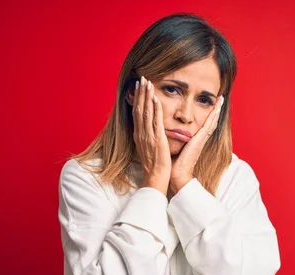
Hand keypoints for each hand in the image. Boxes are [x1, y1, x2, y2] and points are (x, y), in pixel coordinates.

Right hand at [132, 76, 171, 195]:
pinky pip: (155, 121)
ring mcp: (148, 136)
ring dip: (146, 96)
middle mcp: (141, 133)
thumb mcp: (147, 148)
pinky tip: (155, 98)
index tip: (139, 86)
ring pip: (145, 112)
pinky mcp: (157, 139)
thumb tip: (146, 128)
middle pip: (139, 109)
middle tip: (142, 78)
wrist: (156, 176)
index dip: (138, 98)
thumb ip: (146, 136)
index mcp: (139, 135)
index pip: (136, 113)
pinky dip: (154, 109)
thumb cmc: (154, 164)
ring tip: (147, 82)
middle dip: (140, 93)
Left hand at [169, 95, 224, 193]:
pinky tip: (217, 107)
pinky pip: (209, 125)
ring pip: (212, 121)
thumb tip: (168, 133)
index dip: (208, 115)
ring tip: (221, 99)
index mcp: (195, 140)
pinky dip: (214, 115)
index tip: (211, 105)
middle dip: (216, 110)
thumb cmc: (174, 163)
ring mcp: (202, 139)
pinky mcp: (201, 140)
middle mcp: (200, 138)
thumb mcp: (175, 147)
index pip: (203, 124)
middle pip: (210, 121)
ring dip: (217, 109)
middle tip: (220, 98)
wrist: (178, 174)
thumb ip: (175, 140)